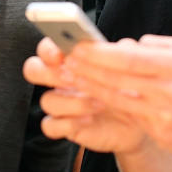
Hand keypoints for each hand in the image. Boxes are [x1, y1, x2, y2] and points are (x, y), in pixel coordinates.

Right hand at [23, 38, 148, 153]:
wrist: (137, 121)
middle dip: (47, 72)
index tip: (61, 54)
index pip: (47, 48)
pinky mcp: (64, 127)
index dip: (48, 49)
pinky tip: (89, 119)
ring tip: (98, 102)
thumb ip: (123, 54)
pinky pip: (50, 126)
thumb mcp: (128, 69)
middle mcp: (60, 80)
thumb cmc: (127, 87)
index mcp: (70, 59)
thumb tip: (124, 44)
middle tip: (69, 76)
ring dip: (71, 101)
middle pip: (33, 70)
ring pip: (46, 100)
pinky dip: (68, 123)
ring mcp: (60, 104)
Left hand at [63, 35, 171, 160]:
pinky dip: (110, 104)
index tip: (79, 45)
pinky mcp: (162, 135)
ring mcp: (166, 117)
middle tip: (66, 58)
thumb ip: (161, 45)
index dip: (100, 53)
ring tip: (72, 75)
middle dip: (87, 68)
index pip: (130, 59)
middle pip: (119, 79)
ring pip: (118, 100)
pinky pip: (130, 116)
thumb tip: (129, 44)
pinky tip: (95, 94)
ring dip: (91, 87)